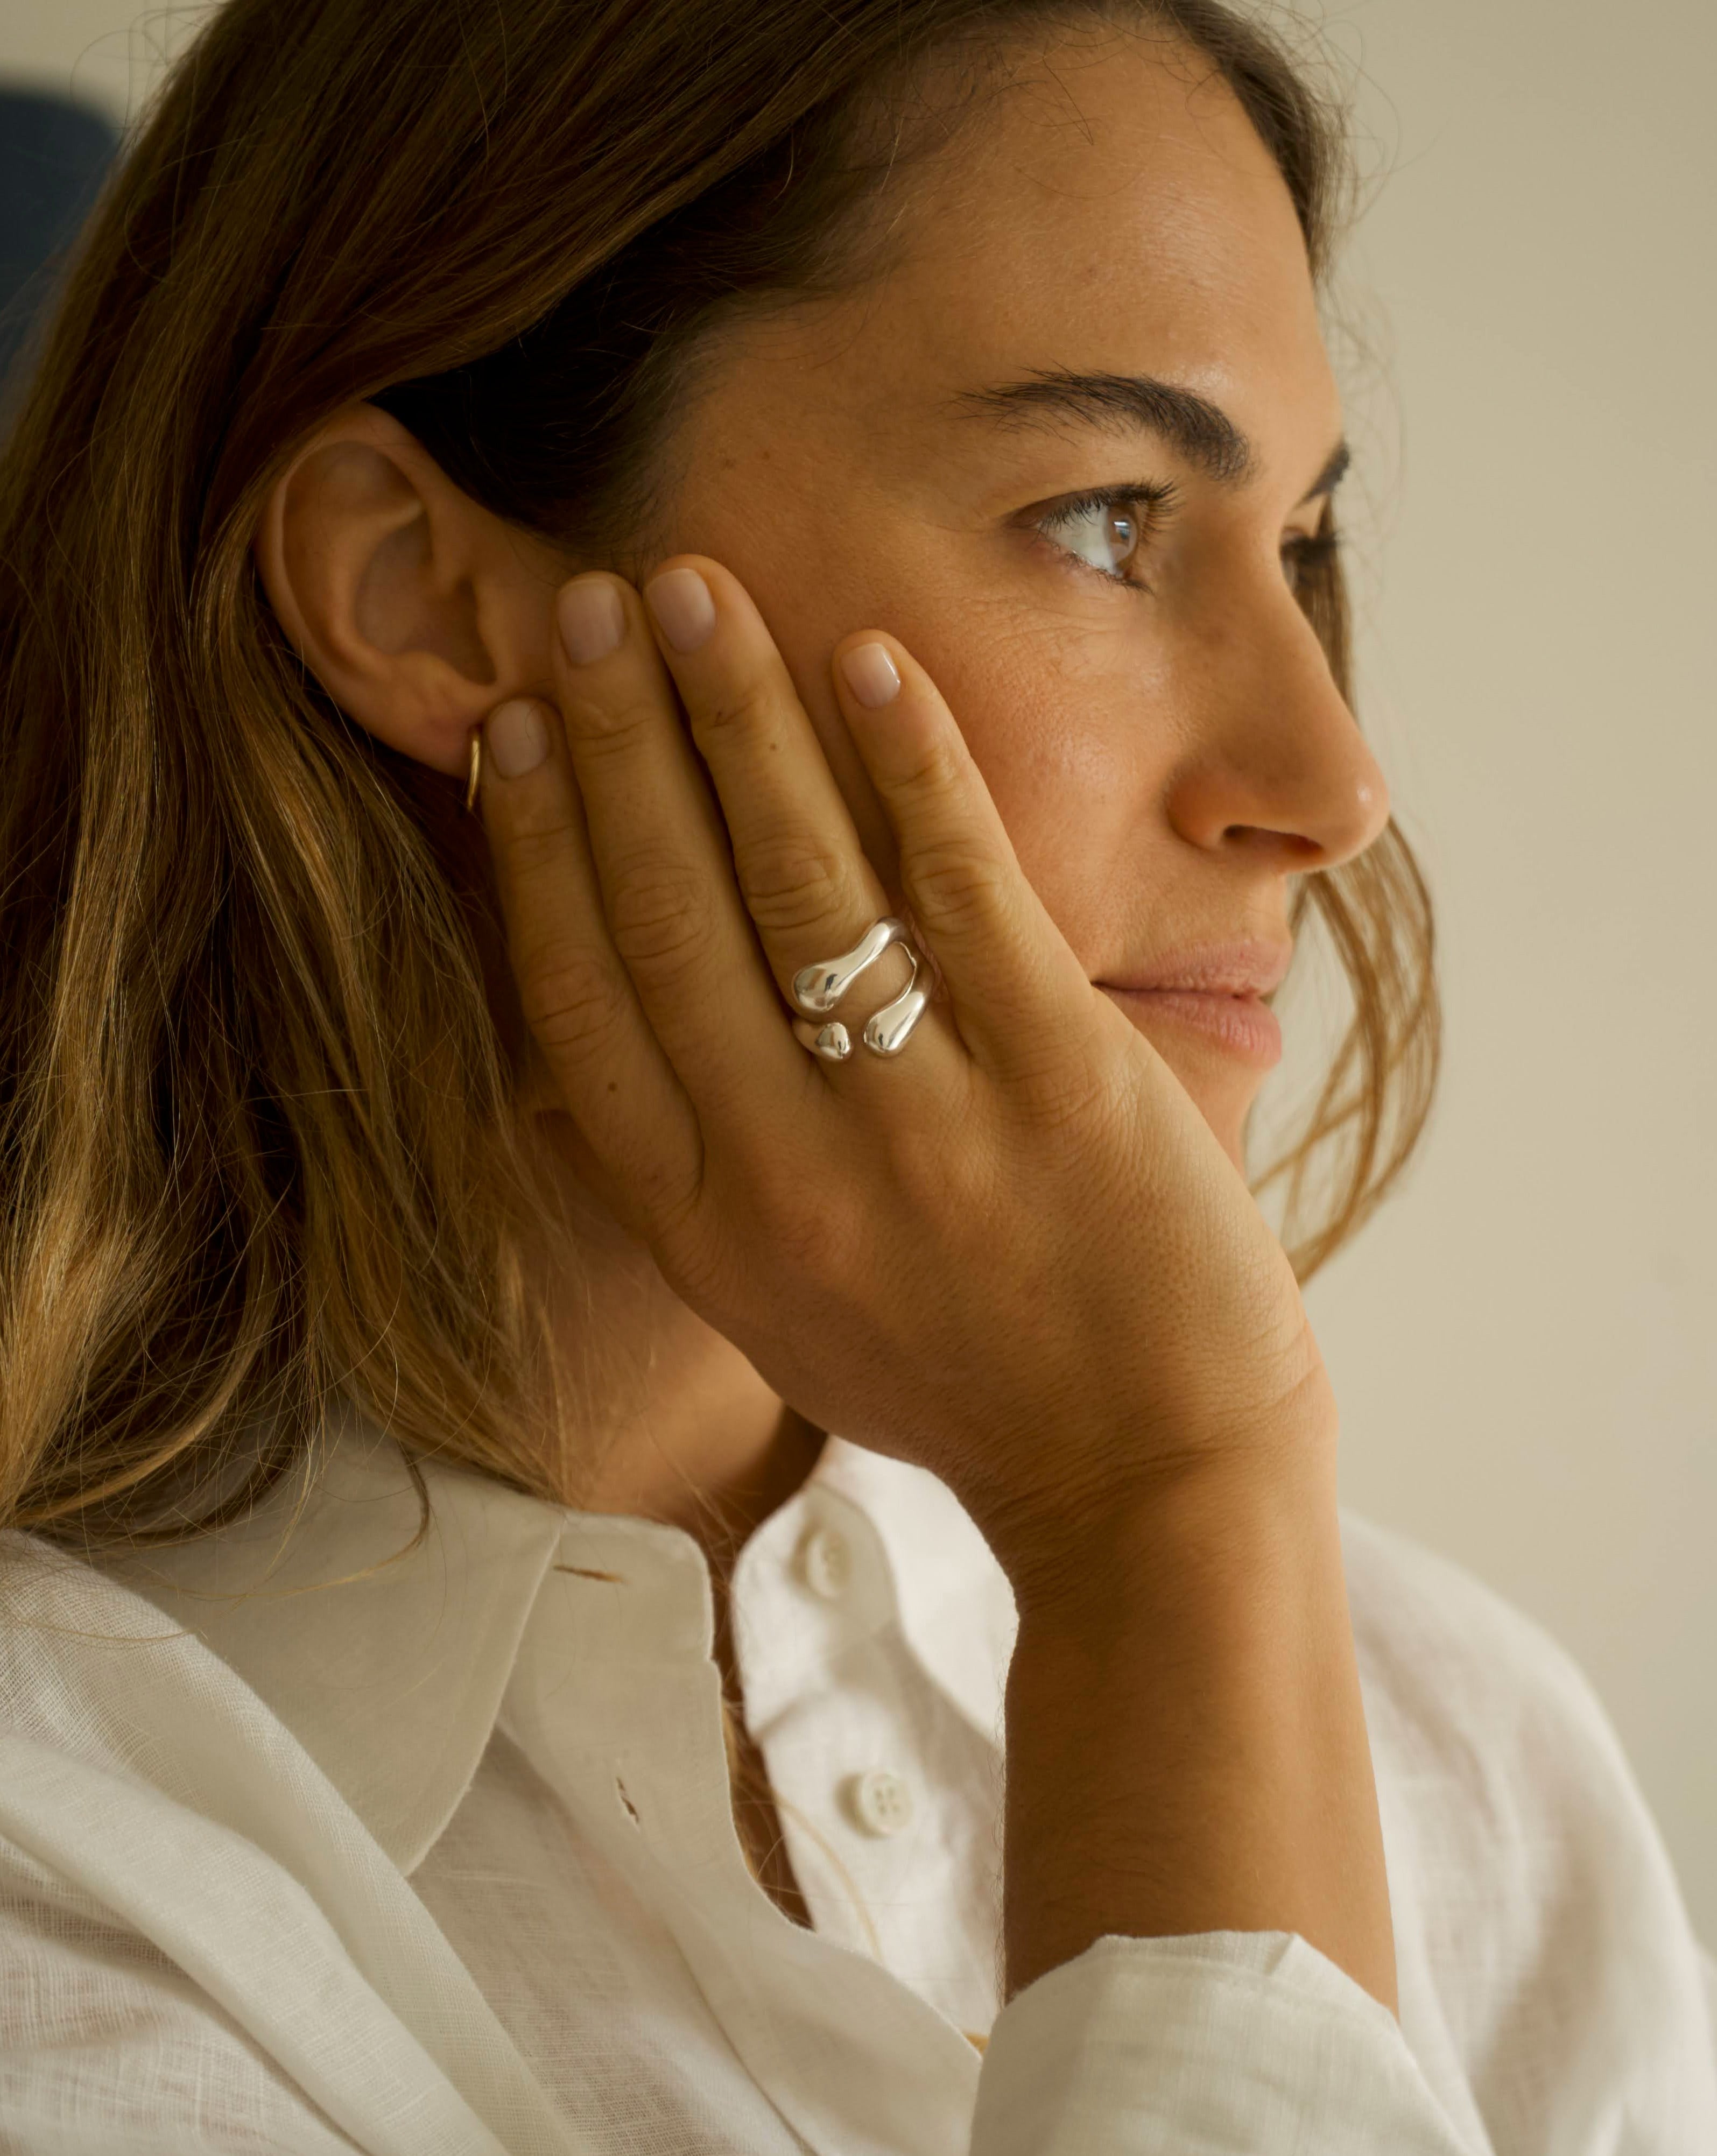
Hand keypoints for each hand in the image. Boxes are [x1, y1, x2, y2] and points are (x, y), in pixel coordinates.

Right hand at [476, 557, 1332, 1593]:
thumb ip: (692, 1161)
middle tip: (592, 599)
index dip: (534, 843)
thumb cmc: (956, 1371)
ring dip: (734, 714)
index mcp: (700, 1225)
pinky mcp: (1057, 1083)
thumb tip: (615, 988)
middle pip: (665, 909)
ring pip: (795, 877)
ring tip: (695, 590)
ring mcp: (921, 1127)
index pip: (578, 995)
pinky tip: (867, 657)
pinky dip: (908, 761)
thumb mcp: (772, 1301)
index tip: (513, 721)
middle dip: (616, 736)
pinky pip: (960, 890)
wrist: (1145, 1474)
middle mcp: (784, 1174)